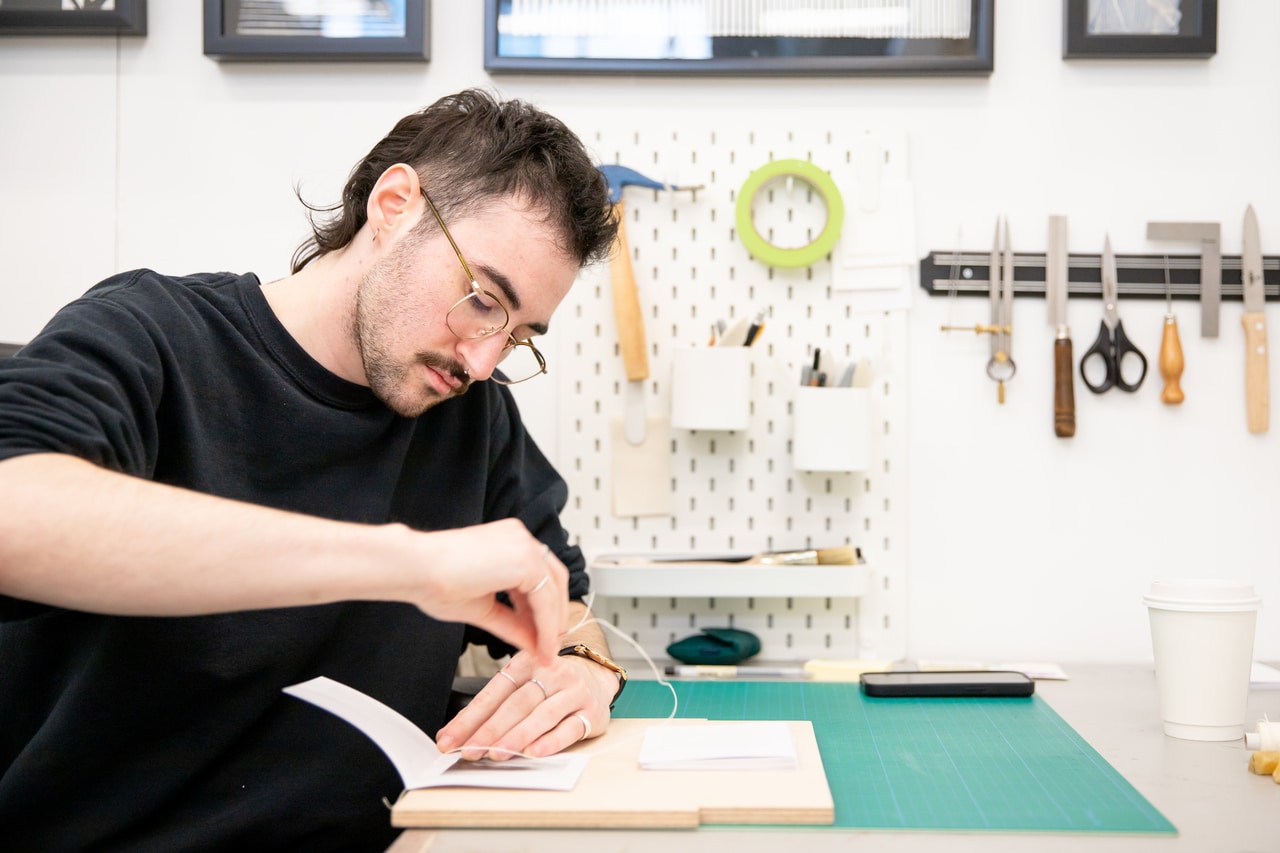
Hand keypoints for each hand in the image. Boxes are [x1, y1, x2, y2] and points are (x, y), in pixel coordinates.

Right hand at [403, 519, 566, 665]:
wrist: (415, 569)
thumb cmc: (434, 581)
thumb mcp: (483, 608)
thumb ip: (511, 623)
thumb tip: (532, 643)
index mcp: (509, 543)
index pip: (539, 578)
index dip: (544, 611)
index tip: (541, 639)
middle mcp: (520, 539)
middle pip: (554, 581)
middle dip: (554, 618)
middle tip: (550, 648)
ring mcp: (524, 545)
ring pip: (553, 590)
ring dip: (551, 625)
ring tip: (546, 653)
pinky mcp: (525, 558)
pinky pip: (545, 598)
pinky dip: (546, 625)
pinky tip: (540, 646)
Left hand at [435, 648, 615, 759]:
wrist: (595, 675)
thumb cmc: (551, 684)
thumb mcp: (520, 683)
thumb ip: (491, 707)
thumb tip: (452, 734)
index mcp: (527, 662)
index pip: (493, 693)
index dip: (470, 718)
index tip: (449, 740)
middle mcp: (551, 673)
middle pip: (516, 703)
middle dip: (490, 730)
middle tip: (470, 750)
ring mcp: (573, 691)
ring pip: (542, 715)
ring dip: (517, 736)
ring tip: (496, 753)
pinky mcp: (591, 711)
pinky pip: (570, 727)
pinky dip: (550, 741)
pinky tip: (534, 752)